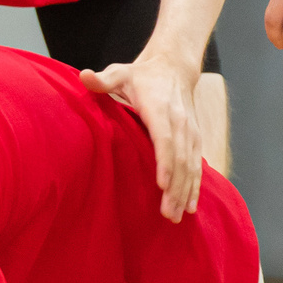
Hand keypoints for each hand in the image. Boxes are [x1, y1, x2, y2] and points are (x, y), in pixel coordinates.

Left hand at [81, 51, 204, 220]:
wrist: (174, 67)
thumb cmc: (142, 75)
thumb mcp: (120, 73)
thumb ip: (103, 80)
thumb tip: (84, 76)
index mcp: (160, 109)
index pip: (164, 138)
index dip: (165, 162)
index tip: (162, 184)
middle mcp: (180, 122)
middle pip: (180, 159)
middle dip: (175, 187)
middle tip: (166, 213)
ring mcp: (190, 132)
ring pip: (190, 166)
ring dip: (184, 192)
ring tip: (175, 216)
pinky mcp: (195, 138)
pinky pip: (197, 165)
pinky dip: (195, 186)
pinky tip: (190, 207)